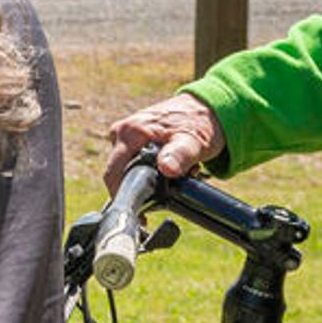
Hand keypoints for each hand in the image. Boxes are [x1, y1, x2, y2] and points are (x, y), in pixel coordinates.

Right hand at [102, 93, 223, 185]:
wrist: (208, 109)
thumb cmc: (201, 123)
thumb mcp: (194, 142)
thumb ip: (180, 156)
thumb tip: (166, 168)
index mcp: (131, 131)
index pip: (113, 172)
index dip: (122, 195)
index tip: (141, 213)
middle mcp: (122, 131)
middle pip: (119, 173)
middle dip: (140, 187)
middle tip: (167, 193)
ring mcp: (127, 134)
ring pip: (128, 168)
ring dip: (146, 179)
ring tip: (173, 178)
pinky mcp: (134, 139)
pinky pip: (134, 161)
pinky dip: (149, 170)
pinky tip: (168, 170)